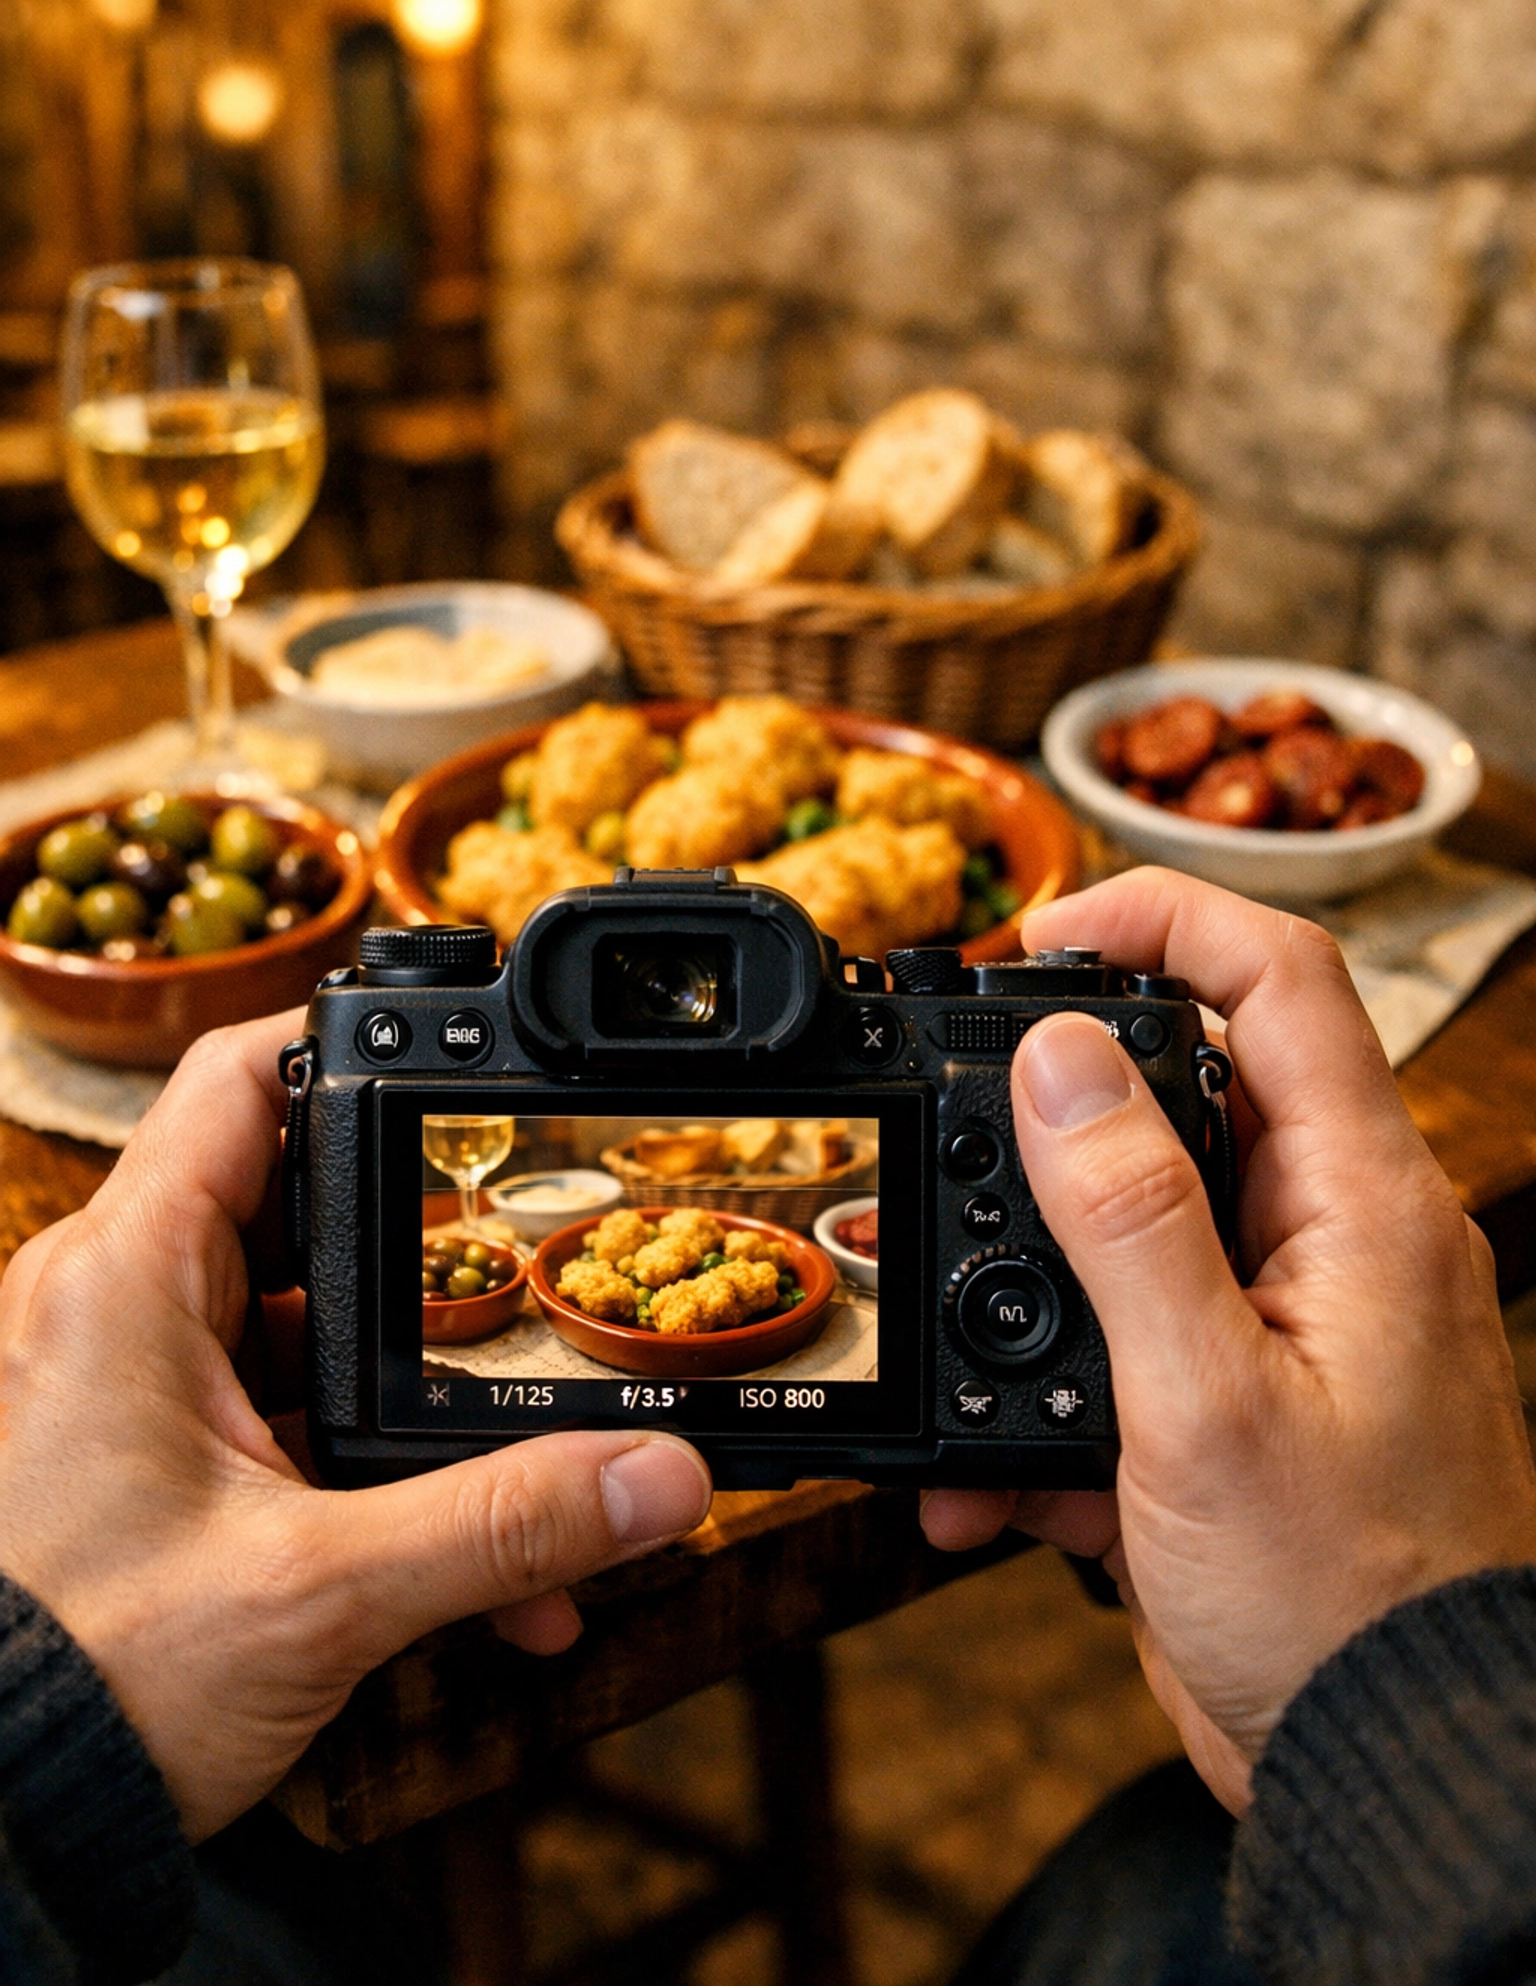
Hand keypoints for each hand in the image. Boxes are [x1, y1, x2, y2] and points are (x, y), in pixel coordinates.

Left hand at [0, 1013, 711, 1840]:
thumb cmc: (82, 1685)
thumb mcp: (322, 1594)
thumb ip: (502, 1525)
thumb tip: (658, 1475)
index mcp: (126, 1278)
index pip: (241, 1081)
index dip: (350, 1040)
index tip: (454, 1056)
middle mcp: (117, 1308)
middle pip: (302, 1207)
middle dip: (429, 1268)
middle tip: (521, 1294)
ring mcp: (131, 1385)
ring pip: (305, 1334)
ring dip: (414, 1406)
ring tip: (523, 1479)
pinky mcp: (149, 1460)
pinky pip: (281, 1421)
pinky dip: (371, 1472)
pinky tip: (471, 1569)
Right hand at [922, 868, 1535, 1810]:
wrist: (1389, 1775)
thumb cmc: (1350, 1603)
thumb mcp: (1205, 1398)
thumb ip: (1128, 1214)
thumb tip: (1059, 1056)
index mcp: (1362, 1202)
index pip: (1279, 978)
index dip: (1158, 920)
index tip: (1034, 939)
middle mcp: (1335, 1240)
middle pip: (1189, 1092)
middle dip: (1053, 1119)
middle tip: (953, 1140)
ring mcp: (1287, 1323)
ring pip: (1133, 1233)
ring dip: (1028, 1288)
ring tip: (955, 1355)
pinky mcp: (1237, 1407)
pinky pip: (1126, 1351)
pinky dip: (1046, 1404)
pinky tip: (990, 1481)